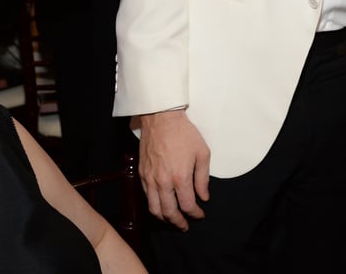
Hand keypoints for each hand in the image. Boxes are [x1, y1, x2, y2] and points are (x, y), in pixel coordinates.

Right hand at [134, 109, 210, 229]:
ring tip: (172, 220)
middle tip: (185, 225)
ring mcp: (150, 179)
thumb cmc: (184, 134)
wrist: (162, 119)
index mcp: (180, 177)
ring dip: (164, 218)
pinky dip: (153, 206)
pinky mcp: (141, 174)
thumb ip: (203, 178)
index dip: (195, 213)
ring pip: (154, 208)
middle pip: (169, 212)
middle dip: (178, 222)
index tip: (200, 215)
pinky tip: (161, 205)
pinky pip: (146, 197)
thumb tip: (204, 197)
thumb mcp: (202, 153)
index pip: (187, 205)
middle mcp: (163, 182)